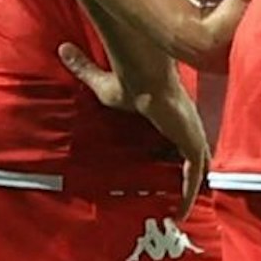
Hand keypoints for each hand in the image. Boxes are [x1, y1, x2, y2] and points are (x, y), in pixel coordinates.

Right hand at [61, 42, 208, 217]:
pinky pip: (195, 174)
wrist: (145, 78)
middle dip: (190, 175)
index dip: (176, 152)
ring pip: (197, 166)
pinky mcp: (192, 142)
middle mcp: (186, 122)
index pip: (179, 136)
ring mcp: (192, 132)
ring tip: (181, 213)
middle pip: (194, 153)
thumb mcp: (102, 85)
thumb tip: (63, 48)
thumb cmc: (128, 82)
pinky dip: (190, 193)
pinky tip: (182, 211)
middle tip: (180, 199)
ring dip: (191, 189)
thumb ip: (85, 71)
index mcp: (171, 112)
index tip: (167, 168)